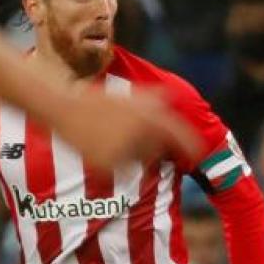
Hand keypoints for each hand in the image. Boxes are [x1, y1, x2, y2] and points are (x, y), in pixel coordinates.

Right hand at [50, 86, 200, 170]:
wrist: (64, 108)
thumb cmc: (98, 100)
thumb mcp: (130, 94)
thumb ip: (155, 98)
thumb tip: (175, 95)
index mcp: (146, 114)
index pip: (176, 132)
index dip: (190, 144)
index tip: (198, 154)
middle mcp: (138, 133)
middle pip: (157, 150)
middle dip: (151, 147)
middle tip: (130, 137)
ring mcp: (123, 150)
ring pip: (141, 160)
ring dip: (135, 154)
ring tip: (113, 137)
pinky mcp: (108, 164)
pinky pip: (123, 169)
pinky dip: (118, 163)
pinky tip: (103, 147)